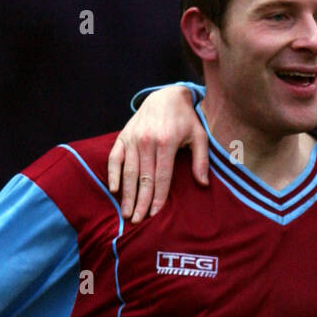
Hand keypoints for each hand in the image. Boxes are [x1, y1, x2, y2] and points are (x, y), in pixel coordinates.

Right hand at [106, 85, 208, 222]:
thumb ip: (201, 160)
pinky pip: (114, 157)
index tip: (154, 213)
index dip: (158, 197)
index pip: (161, 177)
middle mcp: (147, 141)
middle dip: (139, 201)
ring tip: (125, 212)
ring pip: (128, 171)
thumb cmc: (185, 119)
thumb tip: (203, 184)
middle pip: (143, 178)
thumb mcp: (199, 136)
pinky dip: (113, 173)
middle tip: (137, 220)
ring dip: (126, 193)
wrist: (165, 96)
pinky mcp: (123, 136)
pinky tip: (113, 189)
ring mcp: (133, 138)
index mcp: (166, 142)